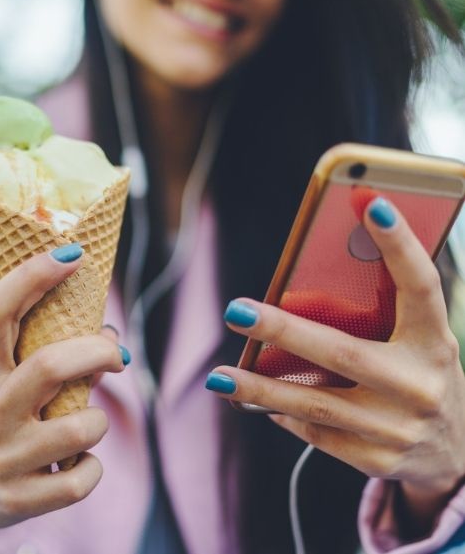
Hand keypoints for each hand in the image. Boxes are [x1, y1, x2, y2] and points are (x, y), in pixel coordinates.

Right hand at [0, 247, 126, 548]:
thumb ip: (39, 354)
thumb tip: (110, 338)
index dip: (34, 276)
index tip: (71, 254)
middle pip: (50, 365)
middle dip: (97, 353)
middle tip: (116, 355)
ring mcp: (3, 458)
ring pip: (78, 428)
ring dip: (98, 421)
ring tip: (88, 423)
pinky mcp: (18, 499)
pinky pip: (79, 479)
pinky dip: (92, 468)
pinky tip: (80, 462)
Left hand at [206, 197, 464, 530]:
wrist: (457, 456)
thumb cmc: (420, 377)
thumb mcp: (417, 344)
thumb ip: (378, 317)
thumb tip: (300, 287)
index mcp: (435, 342)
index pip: (420, 286)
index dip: (399, 245)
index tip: (369, 201)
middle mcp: (422, 384)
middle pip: (343, 352)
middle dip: (284, 330)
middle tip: (235, 310)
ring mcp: (400, 427)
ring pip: (316, 402)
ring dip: (260, 388)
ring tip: (218, 375)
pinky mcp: (379, 458)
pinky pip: (316, 432)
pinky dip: (281, 413)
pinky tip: (254, 401)